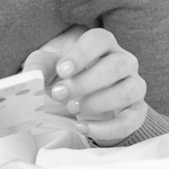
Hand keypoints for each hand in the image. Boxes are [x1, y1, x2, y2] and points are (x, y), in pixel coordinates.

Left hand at [21, 27, 147, 145]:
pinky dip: (106, 128)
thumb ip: (37, 67)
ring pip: (128, 90)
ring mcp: (134, 85)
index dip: (81, 55)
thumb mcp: (47, 67)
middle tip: (61, 94)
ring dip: (98, 102)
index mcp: (103, 44)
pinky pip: (130, 120)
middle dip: (86, 82)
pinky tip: (82, 127)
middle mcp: (124, 61)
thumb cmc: (65, 77)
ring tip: (72, 108)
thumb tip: (32, 78)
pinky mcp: (136, 111)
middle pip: (117, 65)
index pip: (99, 40)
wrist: (78, 101)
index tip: (62, 70)